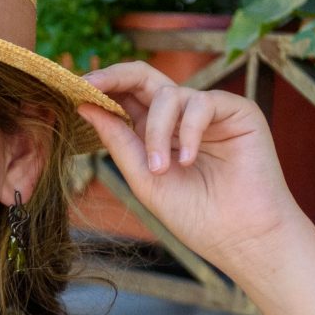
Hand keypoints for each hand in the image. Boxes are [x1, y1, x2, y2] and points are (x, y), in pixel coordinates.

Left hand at [75, 60, 310, 276]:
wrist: (240, 236)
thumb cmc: (195, 215)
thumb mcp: (143, 178)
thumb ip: (118, 140)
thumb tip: (85, 105)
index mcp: (155, 134)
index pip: (126, 98)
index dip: (102, 90)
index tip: (74, 90)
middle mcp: (180, 118)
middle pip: (144, 78)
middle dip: (114, 78)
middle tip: (90, 87)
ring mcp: (208, 112)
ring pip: (169, 95)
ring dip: (156, 132)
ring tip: (160, 169)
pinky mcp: (236, 110)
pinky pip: (201, 102)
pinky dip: (188, 130)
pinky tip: (187, 161)